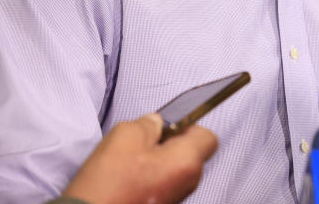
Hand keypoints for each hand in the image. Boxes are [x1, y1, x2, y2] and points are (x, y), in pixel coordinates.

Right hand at [61, 113, 217, 203]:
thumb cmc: (110, 181)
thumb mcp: (126, 135)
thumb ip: (148, 122)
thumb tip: (156, 122)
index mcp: (188, 162)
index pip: (208, 136)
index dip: (187, 126)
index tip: (164, 126)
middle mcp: (188, 182)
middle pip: (190, 152)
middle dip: (169, 142)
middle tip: (142, 141)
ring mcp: (176, 197)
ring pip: (174, 168)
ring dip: (156, 159)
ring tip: (130, 160)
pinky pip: (162, 183)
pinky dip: (149, 176)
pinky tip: (127, 176)